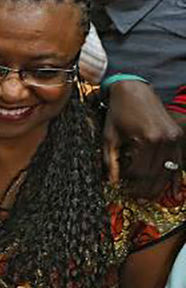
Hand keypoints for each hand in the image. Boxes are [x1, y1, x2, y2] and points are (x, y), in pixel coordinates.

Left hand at [103, 81, 183, 196]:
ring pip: (168, 172)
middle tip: (133, 197)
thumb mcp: (109, 136)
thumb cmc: (118, 112)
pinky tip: (171, 192)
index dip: (128, 180)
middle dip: (143, 188)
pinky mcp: (178, 137)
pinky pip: (177, 163)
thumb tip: (111, 182)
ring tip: (146, 197)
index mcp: (147, 139)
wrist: (134, 90)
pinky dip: (173, 178)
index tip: (119, 183)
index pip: (139, 171)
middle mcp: (164, 140)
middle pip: (155, 174)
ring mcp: (174, 138)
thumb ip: (110, 160)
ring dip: (157, 187)